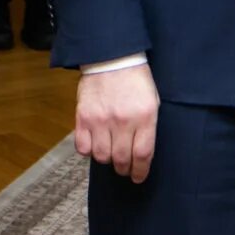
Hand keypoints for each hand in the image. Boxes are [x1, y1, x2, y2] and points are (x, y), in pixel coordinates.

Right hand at [76, 65, 158, 182]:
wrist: (111, 57)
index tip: (139, 177)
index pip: (143, 155)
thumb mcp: (152, 101)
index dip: (141, 171)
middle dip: (124, 169)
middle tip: (125, 169)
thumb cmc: (135, 80)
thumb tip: (141, 154)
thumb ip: (148, 127)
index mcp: (144, 117)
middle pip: (122, 159)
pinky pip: (83, 147)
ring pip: (102, 156)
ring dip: (107, 160)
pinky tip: (94, 144)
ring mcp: (101, 120)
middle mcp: (123, 121)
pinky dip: (88, 151)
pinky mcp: (83, 117)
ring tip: (110, 154)